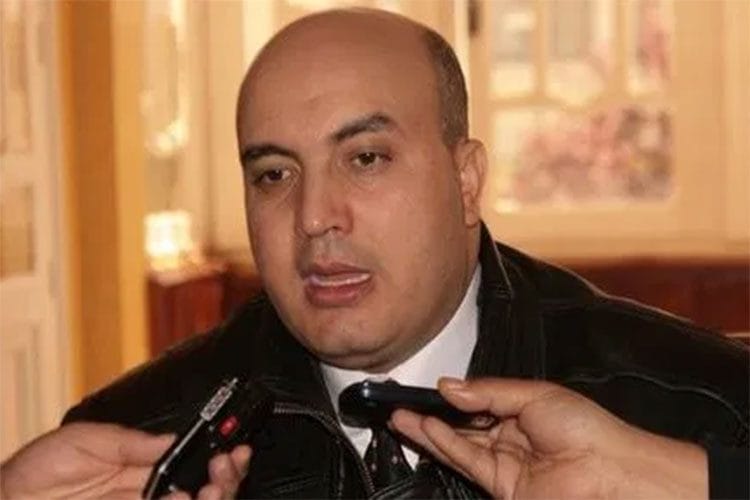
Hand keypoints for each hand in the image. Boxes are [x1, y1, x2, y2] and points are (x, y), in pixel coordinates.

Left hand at [0, 422, 250, 499]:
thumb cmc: (36, 472)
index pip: (192, 466)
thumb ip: (130, 443)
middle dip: (225, 481)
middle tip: (226, 468)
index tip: (232, 450)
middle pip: (202, 493)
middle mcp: (147, 497)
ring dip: (211, 497)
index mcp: (142, 471)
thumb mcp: (85, 441)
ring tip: (209, 489)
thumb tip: (174, 438)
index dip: (218, 459)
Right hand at [391, 377, 707, 498]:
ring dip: (428, 430)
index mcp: (524, 411)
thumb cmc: (584, 428)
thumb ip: (487, 392)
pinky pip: (466, 461)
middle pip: (464, 425)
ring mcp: (504, 463)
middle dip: (433, 414)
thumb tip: (448, 386)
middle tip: (402, 403)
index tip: (428, 387)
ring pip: (459, 444)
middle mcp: (511, 437)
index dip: (454, 396)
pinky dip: (444, 445)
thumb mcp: (533, 394)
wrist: (609, 472)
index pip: (480, 403)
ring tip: (399, 416)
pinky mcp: (500, 486)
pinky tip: (425, 428)